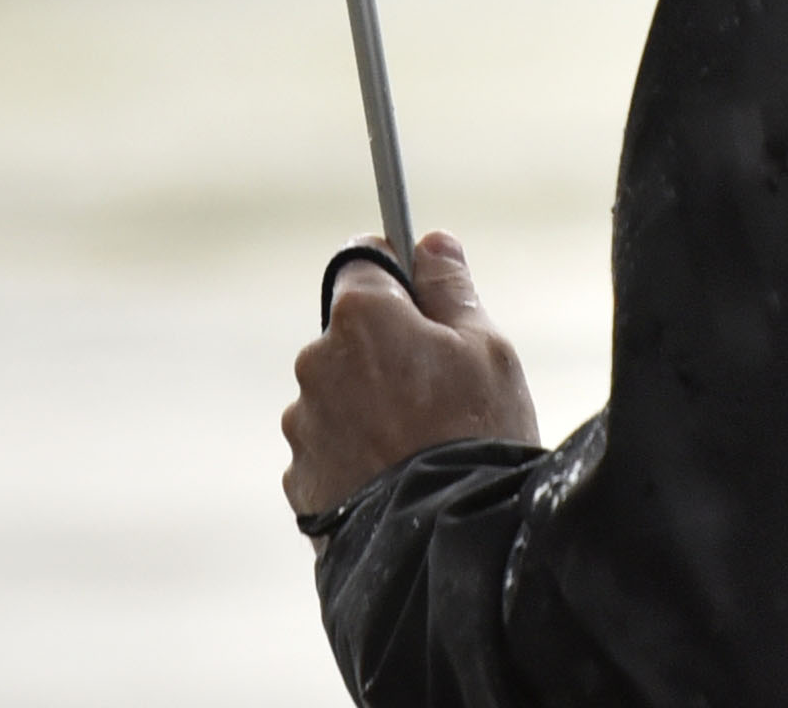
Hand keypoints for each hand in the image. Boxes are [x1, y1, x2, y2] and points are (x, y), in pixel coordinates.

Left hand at [280, 231, 541, 520]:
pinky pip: (329, 450)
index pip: (363, 261)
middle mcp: (316, 361)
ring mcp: (303, 424)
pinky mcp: (299, 480)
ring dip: (368, 409)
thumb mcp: (488, 350)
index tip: (421, 297)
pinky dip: (355, 458)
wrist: (446, 546)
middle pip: (349, 335)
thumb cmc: (477, 436)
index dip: (396, 276)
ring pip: (338, 396)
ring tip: (420, 449)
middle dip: (385, 353)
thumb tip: (432, 242)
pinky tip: (396, 482)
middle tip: (439, 394)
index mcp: (360, 316)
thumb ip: (452, 288)